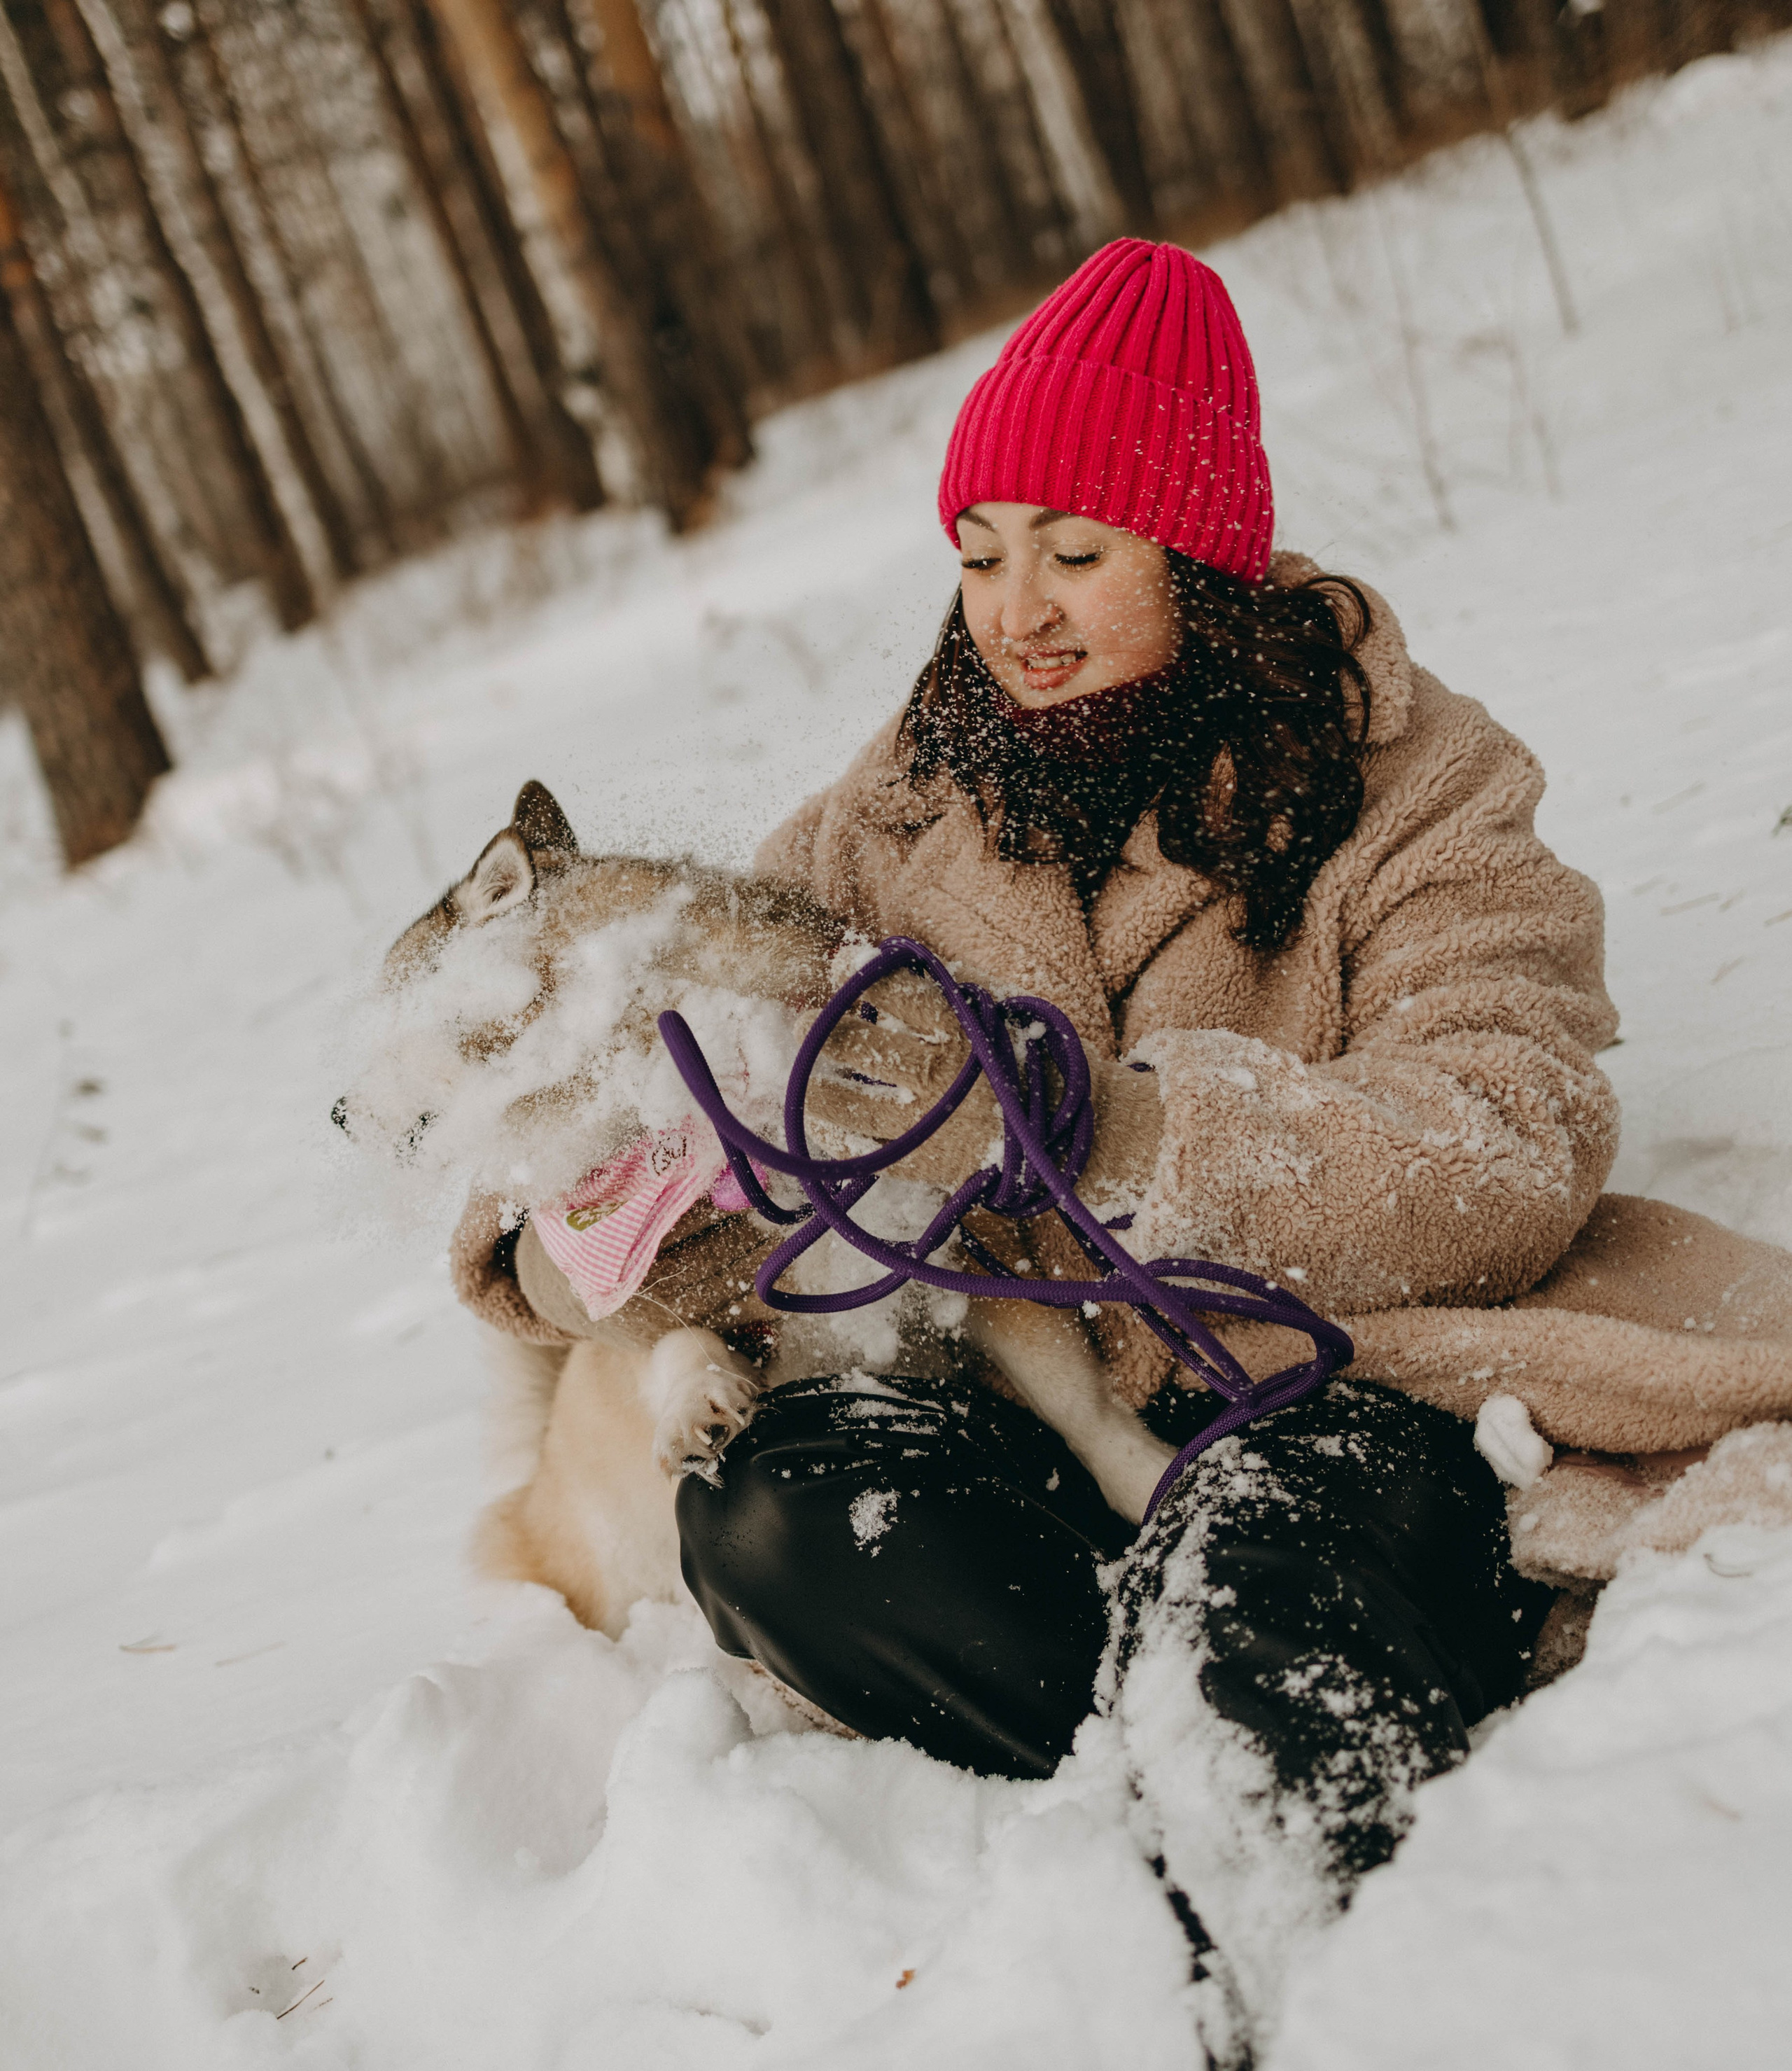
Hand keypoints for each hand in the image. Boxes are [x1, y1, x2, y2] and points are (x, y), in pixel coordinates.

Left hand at [803, 971, 1162, 1209]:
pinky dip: (833, 1132)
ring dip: (812, 1082)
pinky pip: (861, 1150)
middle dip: (821, 1030)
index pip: (895, 994)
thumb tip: (875, 960)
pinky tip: (818, 1118)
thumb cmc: (1030, 1064)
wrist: (1073, 1142)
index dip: (858, 977)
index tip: (840, 968)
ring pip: (847, 1101)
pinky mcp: (923, 1165)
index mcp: (966, 1031)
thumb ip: (946, 989)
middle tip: (803, 1021)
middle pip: (859, 1046)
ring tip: (801, 1071)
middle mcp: (943, 1075)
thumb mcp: (1001, 1013)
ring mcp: (930, 1124)